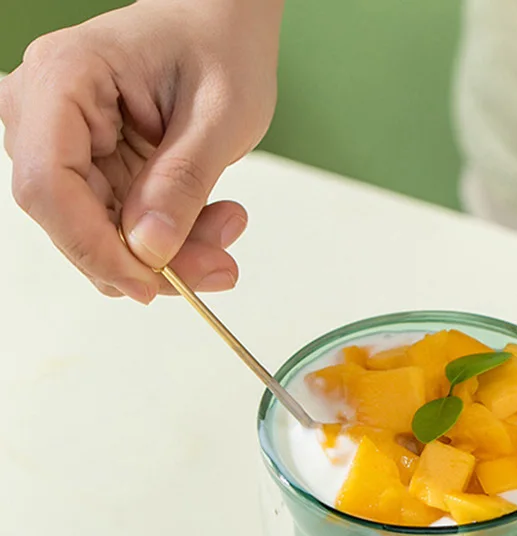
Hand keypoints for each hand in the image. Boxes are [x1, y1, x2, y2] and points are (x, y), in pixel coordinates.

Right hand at [0, 0, 282, 302]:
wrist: (222, 25)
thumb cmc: (220, 45)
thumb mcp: (220, 115)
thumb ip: (183, 182)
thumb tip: (149, 250)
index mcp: (64, 79)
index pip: (49, 185)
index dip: (95, 248)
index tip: (153, 284)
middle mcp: (45, 113)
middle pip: (72, 221)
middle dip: (148, 259)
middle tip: (221, 263)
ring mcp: (65, 144)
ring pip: (99, 235)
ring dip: (169, 252)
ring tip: (227, 226)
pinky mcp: (92, 169)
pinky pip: (119, 227)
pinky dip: (170, 239)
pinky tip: (213, 222)